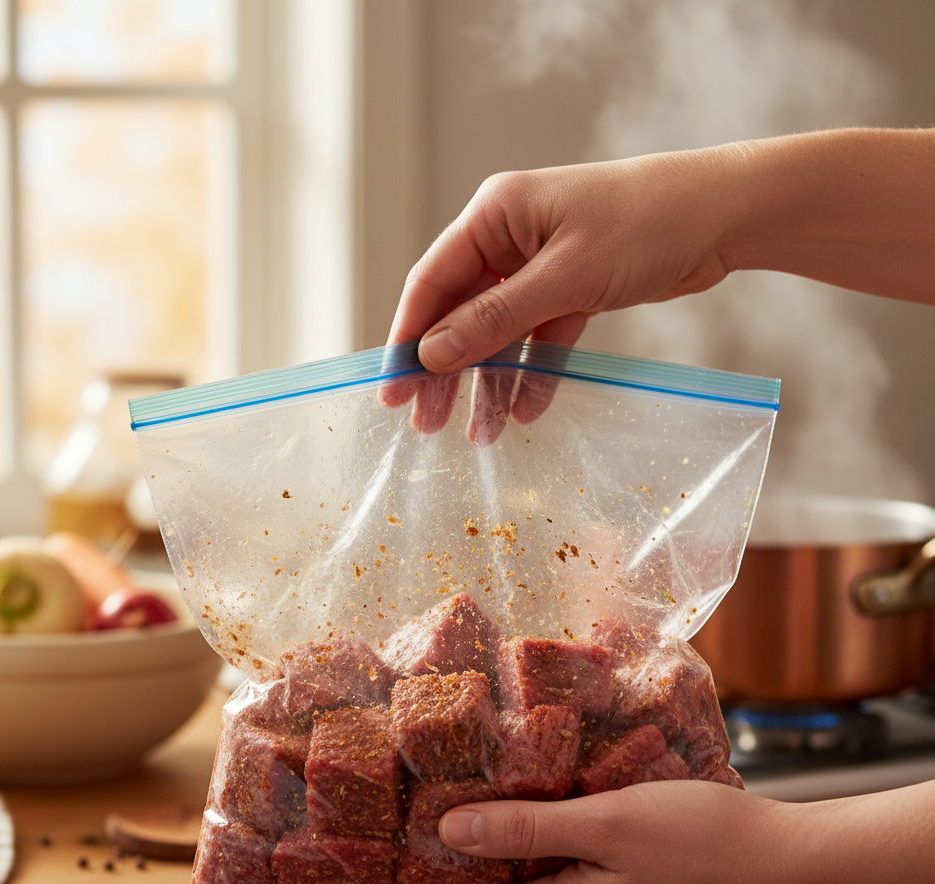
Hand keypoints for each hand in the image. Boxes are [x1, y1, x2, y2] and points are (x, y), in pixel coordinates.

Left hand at [375, 779, 934, 883]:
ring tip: (450, 825)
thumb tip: (453, 832)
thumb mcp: (608, 823)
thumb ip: (528, 826)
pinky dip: (528, 860)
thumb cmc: (706, 843)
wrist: (788, 869)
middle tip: (400, 842)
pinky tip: (527, 824)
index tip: (366, 882)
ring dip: (484, 869)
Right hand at [379, 151, 732, 436]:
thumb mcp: (563, 277)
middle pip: (460, 312)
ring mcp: (541, 264)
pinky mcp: (573, 289)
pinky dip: (534, 372)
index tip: (393, 390)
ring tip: (479, 433)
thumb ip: (495, 318)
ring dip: (490, 381)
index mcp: (494, 215)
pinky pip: (541, 338)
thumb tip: (432, 355)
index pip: (432, 282)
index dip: (408, 339)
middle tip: (427, 425)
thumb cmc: (644, 224)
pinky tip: (526, 410)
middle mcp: (510, 238)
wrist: (723, 216)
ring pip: (500, 332)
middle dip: (446, 370)